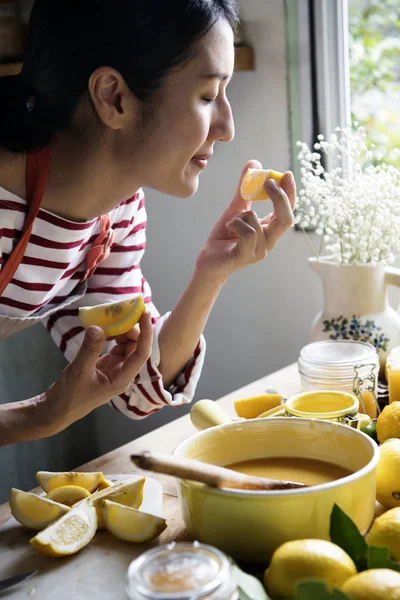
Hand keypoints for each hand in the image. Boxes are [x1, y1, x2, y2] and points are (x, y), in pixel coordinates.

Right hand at [43, 311, 152, 433]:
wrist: (57, 409)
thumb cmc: (70, 396)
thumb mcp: (79, 371)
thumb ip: (90, 348)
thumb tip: (98, 327)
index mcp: (122, 379)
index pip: (141, 353)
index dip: (145, 333)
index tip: (144, 313)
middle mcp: (122, 373)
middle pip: (136, 347)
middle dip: (132, 329)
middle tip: (122, 312)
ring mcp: (115, 369)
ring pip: (126, 346)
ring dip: (122, 331)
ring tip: (112, 318)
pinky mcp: (106, 365)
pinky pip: (115, 347)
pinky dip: (112, 336)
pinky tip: (104, 328)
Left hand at [196, 159, 295, 278]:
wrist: (208, 260)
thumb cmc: (224, 236)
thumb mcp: (236, 208)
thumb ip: (245, 188)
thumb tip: (254, 163)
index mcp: (270, 229)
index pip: (289, 211)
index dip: (290, 193)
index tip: (286, 174)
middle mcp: (269, 241)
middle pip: (286, 219)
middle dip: (279, 198)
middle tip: (267, 182)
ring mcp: (259, 251)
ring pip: (257, 222)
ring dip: (241, 215)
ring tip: (231, 222)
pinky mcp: (246, 257)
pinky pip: (247, 233)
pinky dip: (235, 225)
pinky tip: (229, 229)